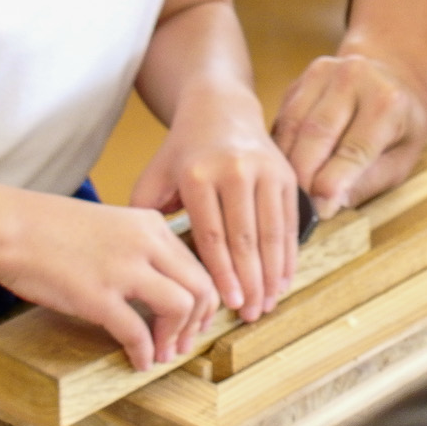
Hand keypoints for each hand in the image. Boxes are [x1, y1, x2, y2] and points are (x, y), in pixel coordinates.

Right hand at [0, 193, 218, 370]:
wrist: (11, 228)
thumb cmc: (52, 228)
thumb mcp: (111, 223)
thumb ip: (139, 246)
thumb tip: (159, 283)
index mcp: (151, 223)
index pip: (198, 263)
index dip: (204, 298)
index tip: (197, 318)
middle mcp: (146, 243)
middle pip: (201, 286)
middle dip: (201, 321)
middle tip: (187, 342)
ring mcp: (124, 269)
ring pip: (181, 307)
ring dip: (176, 338)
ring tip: (165, 354)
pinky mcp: (98, 296)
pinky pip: (138, 333)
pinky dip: (144, 353)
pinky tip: (138, 362)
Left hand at [135, 99, 298, 323]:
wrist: (221, 110)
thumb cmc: (183, 151)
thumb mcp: (156, 174)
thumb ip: (143, 213)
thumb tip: (138, 258)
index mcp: (199, 175)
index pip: (213, 235)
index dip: (222, 273)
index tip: (229, 304)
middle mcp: (235, 171)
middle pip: (246, 238)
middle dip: (251, 282)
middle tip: (251, 315)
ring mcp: (264, 171)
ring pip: (271, 232)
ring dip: (273, 273)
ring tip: (269, 303)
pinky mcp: (285, 174)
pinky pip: (289, 221)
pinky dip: (288, 253)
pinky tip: (284, 278)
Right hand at [273, 53, 426, 217]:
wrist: (395, 74)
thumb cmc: (402, 124)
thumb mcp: (401, 158)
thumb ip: (367, 181)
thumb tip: (329, 205)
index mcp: (386, 101)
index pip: (354, 148)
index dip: (333, 182)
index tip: (319, 211)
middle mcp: (353, 79)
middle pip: (316, 132)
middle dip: (303, 175)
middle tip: (297, 209)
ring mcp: (323, 73)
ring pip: (292, 124)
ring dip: (285, 163)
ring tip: (285, 194)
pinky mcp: (302, 79)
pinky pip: (283, 117)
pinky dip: (279, 147)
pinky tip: (279, 170)